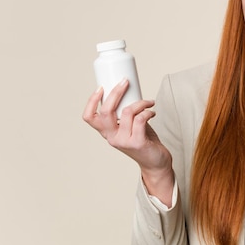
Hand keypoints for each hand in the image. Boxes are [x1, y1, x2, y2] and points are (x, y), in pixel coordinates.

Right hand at [82, 79, 173, 203]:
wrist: (156, 162)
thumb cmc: (143, 141)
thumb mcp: (128, 127)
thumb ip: (125, 114)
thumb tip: (128, 92)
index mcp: (106, 132)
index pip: (89, 117)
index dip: (91, 101)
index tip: (101, 88)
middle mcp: (112, 137)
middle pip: (106, 111)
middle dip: (116, 92)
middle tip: (125, 82)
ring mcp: (124, 141)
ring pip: (127, 112)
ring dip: (140, 102)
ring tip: (148, 102)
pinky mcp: (137, 142)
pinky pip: (141, 119)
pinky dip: (148, 111)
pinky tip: (152, 111)